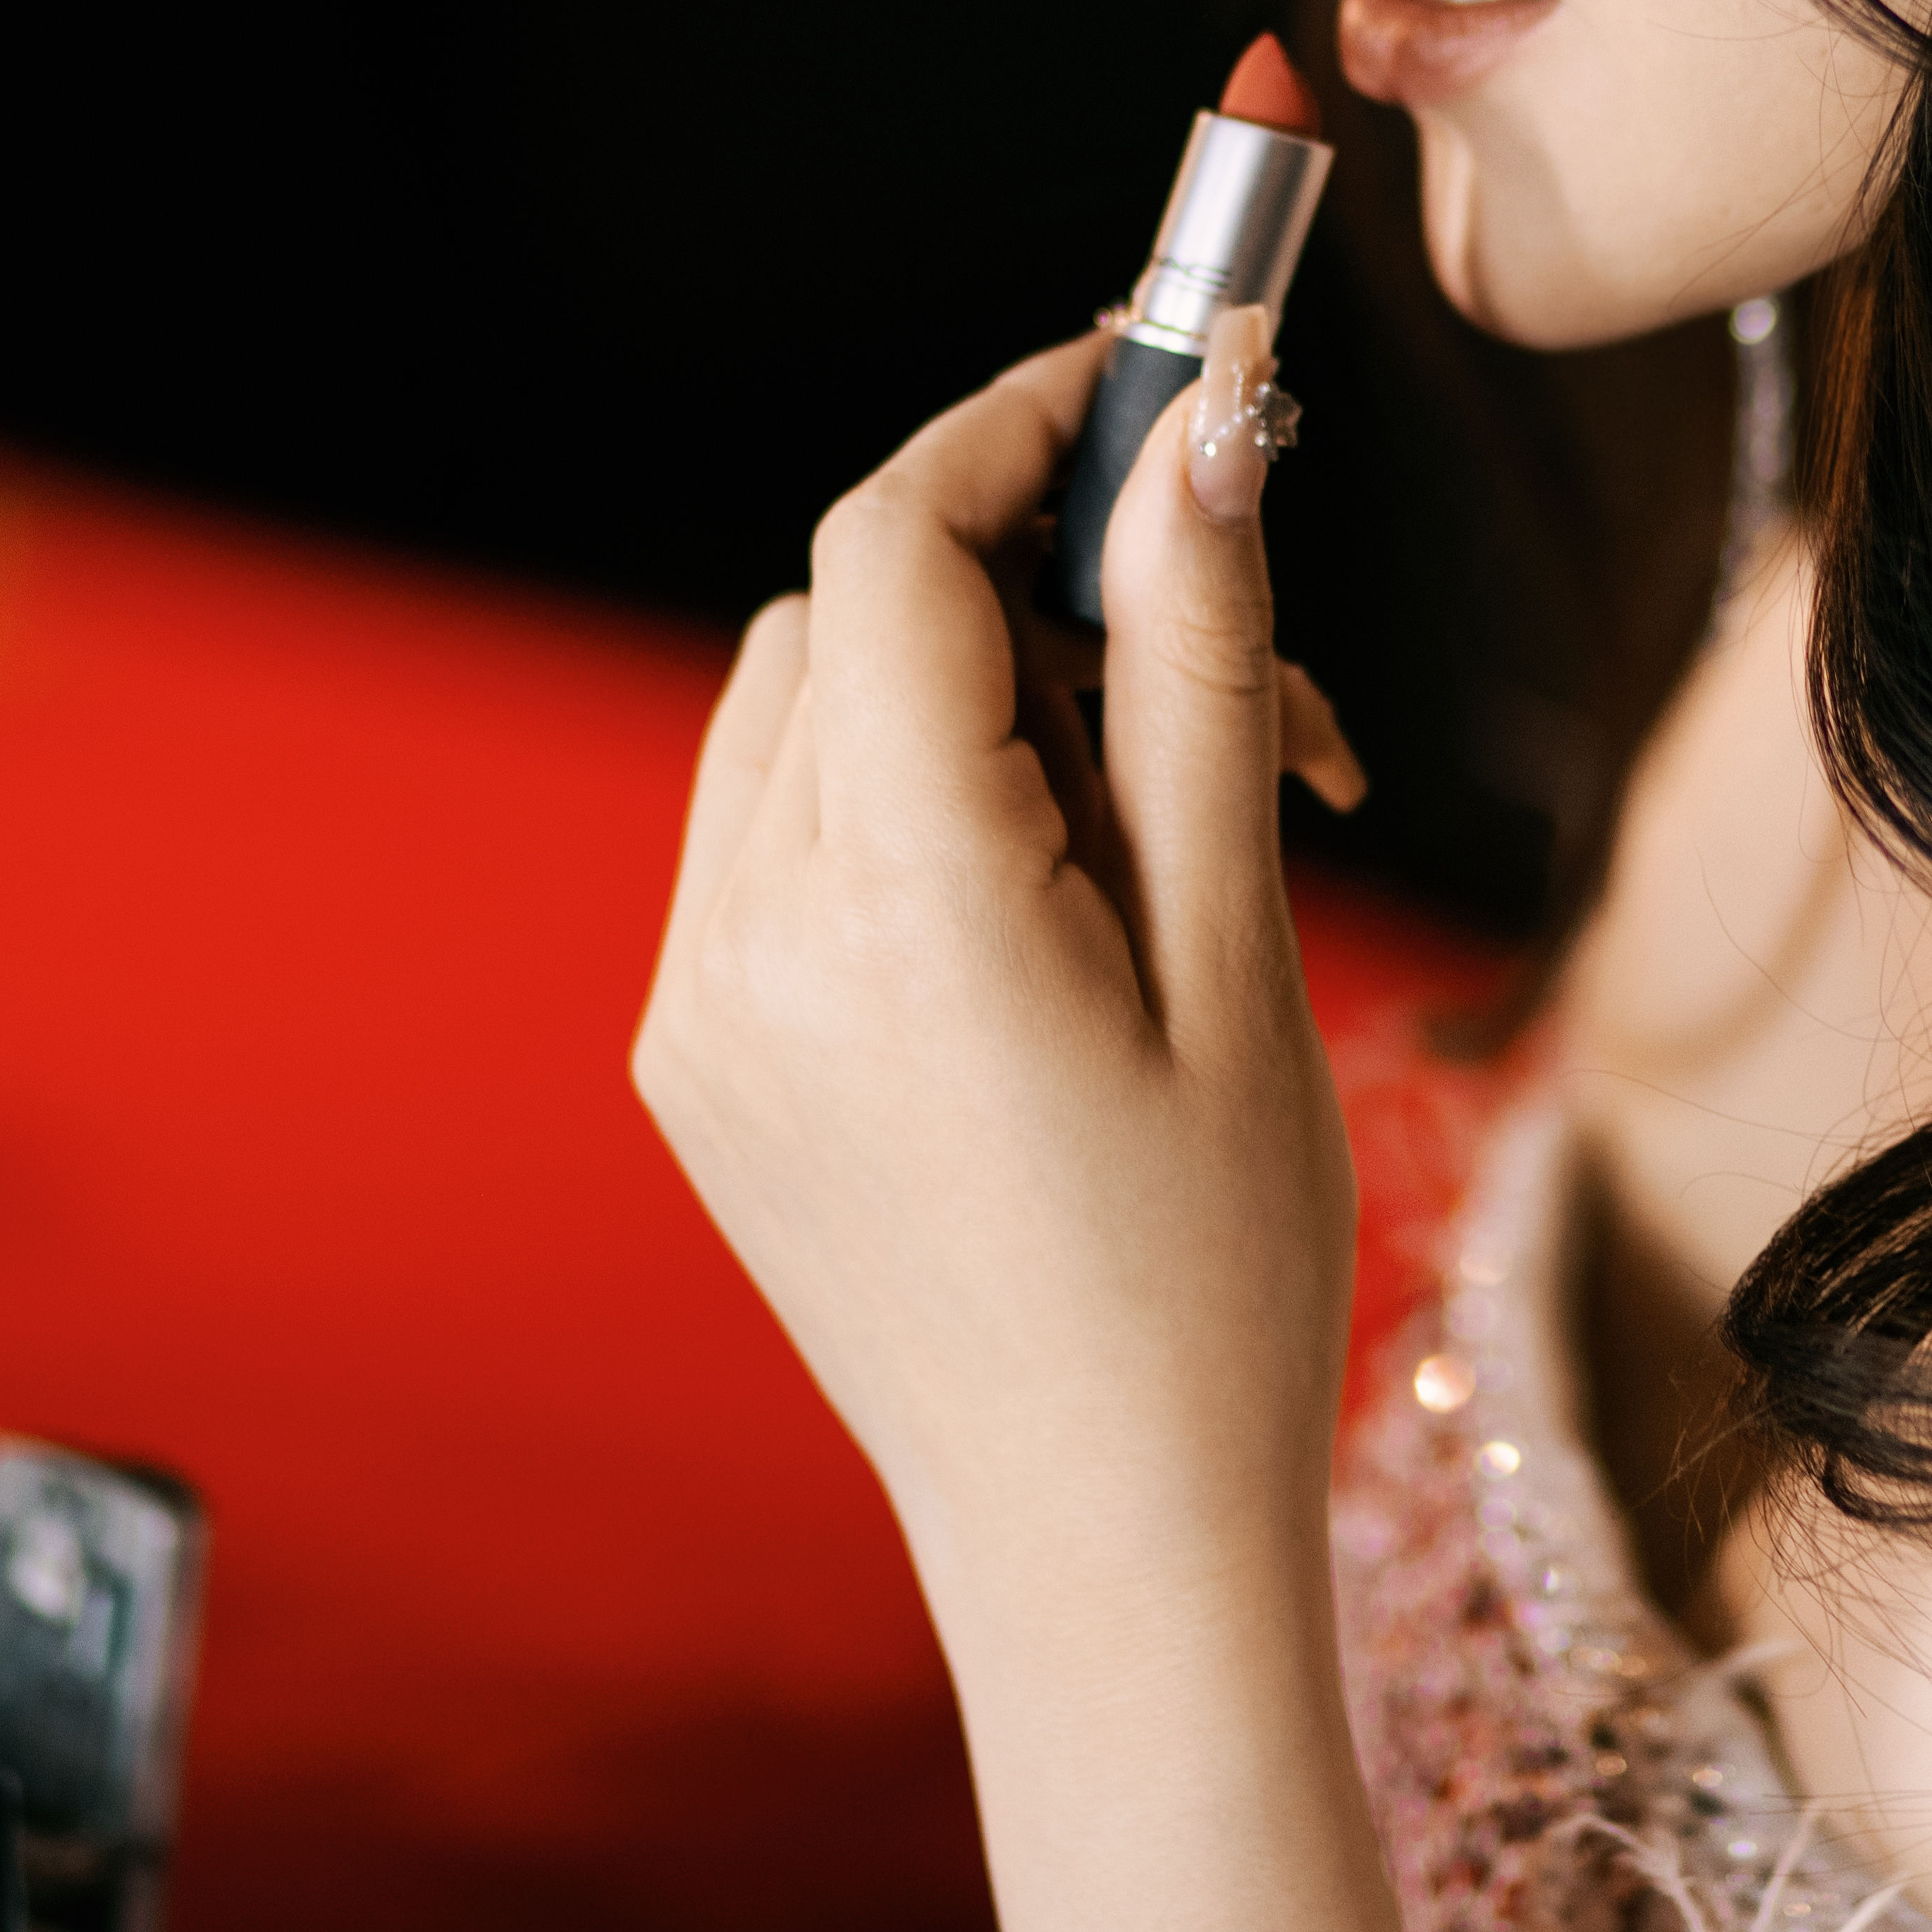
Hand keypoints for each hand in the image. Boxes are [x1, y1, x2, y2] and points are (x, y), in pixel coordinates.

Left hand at [633, 314, 1362, 1618]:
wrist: (1101, 1542)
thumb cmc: (1215, 1272)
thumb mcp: (1237, 947)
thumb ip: (1197, 666)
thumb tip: (1201, 427)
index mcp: (896, 907)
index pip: (897, 546)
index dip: (1020, 428)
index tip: (1155, 390)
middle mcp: (747, 937)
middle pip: (855, 612)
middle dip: (1039, 587)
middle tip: (1239, 688)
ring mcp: (697, 1006)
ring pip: (804, 708)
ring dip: (975, 693)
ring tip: (1163, 824)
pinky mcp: (692, 1063)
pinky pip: (772, 832)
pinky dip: (904, 799)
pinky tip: (1049, 908)